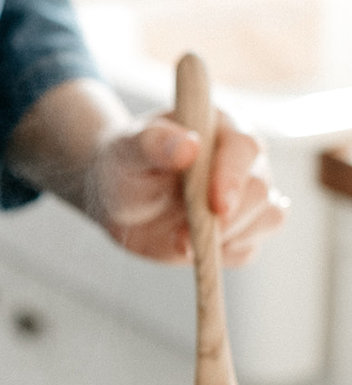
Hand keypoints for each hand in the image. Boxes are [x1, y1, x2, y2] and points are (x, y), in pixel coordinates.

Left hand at [6, 78, 286, 266]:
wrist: (117, 201)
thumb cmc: (125, 165)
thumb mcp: (127, 151)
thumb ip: (153, 143)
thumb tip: (188, 146)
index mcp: (222, 128)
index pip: (245, 148)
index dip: (234, 178)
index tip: (215, 206)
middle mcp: (243, 161)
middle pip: (260, 190)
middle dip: (228, 219)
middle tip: (184, 235)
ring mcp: (246, 197)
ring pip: (268, 219)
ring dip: (228, 239)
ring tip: (180, 241)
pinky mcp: (240, 231)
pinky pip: (248, 250)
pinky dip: (222, 256)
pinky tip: (190, 247)